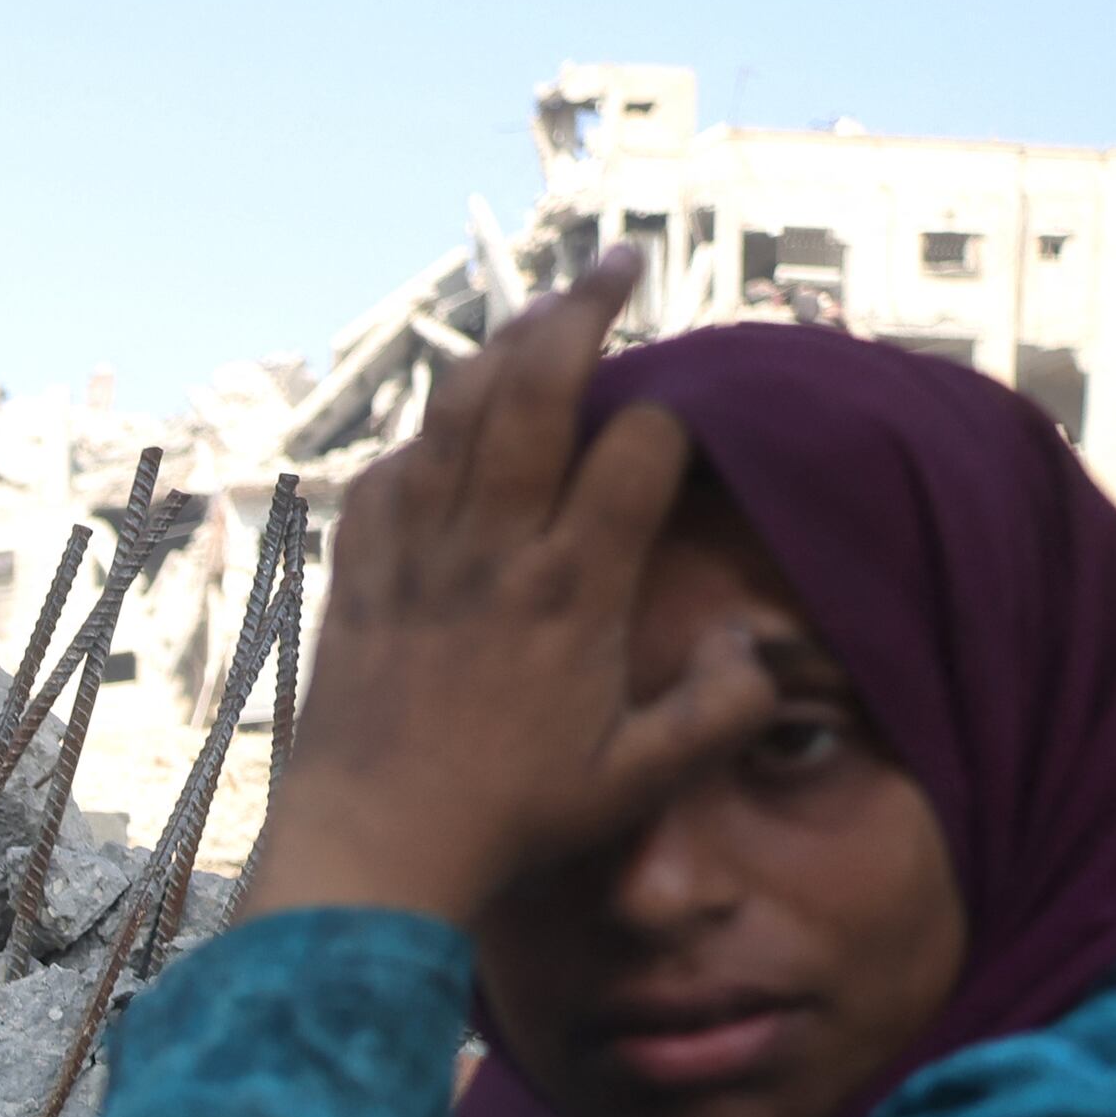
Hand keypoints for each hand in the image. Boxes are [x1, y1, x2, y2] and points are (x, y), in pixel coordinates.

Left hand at [238, 246, 775, 927]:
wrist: (370, 853)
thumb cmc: (509, 820)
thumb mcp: (638, 781)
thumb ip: (720, 710)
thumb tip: (759, 647)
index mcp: (572, 586)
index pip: (638, 444)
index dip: (673, 416)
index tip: (685, 422)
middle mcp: (491, 550)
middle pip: (534, 386)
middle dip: (581, 308)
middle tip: (618, 263)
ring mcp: (415, 554)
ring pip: (452, 411)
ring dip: (498, 348)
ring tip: (540, 314)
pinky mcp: (356, 576)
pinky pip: (387, 474)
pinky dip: (421, 438)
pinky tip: (446, 432)